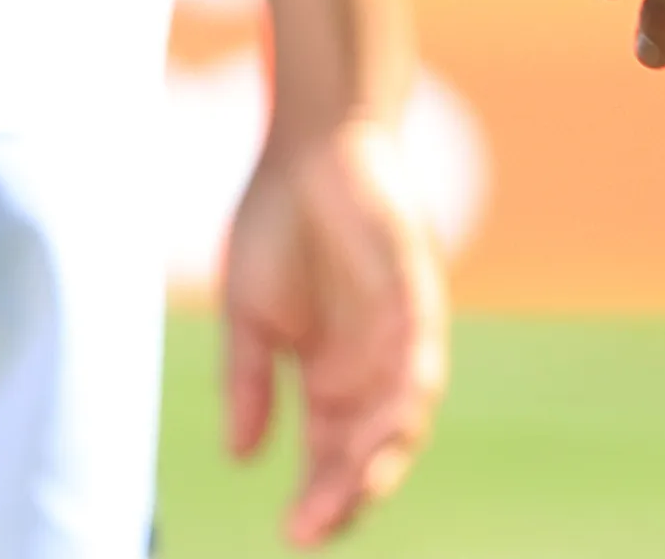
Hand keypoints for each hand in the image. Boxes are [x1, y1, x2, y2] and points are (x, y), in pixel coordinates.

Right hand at [219, 114, 451, 549]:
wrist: (307, 145)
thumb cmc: (278, 224)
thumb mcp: (249, 319)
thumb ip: (247, 385)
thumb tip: (240, 456)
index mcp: (331, 378)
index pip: (333, 457)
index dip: (319, 498)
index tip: (291, 535)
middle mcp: (372, 364)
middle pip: (371, 449)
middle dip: (346, 494)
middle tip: (312, 527)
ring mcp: (398, 330)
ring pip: (404, 413)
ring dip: (381, 455)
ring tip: (352, 492)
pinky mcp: (416, 289)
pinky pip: (424, 349)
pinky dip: (413, 385)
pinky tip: (398, 418)